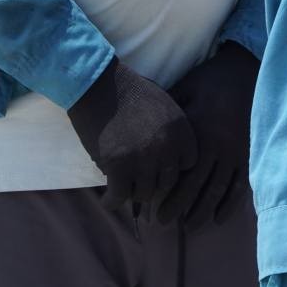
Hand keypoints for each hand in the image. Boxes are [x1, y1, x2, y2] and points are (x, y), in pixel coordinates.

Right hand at [67, 59, 198, 212]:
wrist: (99, 85)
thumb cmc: (130, 92)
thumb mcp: (165, 106)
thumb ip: (173, 133)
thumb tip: (171, 161)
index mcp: (182, 132)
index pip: (188, 165)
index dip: (173, 167)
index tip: (160, 168)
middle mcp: (167, 149)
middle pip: (166, 183)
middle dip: (153, 184)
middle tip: (140, 184)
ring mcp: (143, 160)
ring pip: (144, 194)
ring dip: (133, 193)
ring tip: (123, 190)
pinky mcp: (118, 168)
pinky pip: (119, 197)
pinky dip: (112, 202)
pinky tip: (109, 200)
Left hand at [156, 42, 257, 228]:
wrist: (245, 72)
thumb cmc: (210, 80)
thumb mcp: (184, 90)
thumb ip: (167, 111)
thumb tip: (141, 127)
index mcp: (198, 133)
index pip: (179, 170)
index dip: (166, 190)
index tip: (150, 203)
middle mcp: (217, 147)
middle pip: (196, 185)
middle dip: (179, 207)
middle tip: (162, 222)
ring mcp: (235, 153)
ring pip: (217, 190)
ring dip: (202, 211)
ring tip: (189, 226)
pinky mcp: (248, 154)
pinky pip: (240, 185)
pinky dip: (229, 204)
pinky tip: (218, 219)